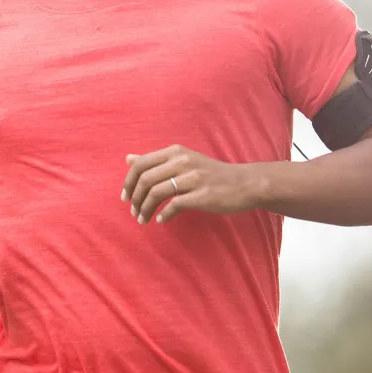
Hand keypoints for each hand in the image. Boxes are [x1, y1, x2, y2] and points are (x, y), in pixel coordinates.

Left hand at [121, 145, 263, 224]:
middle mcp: (182, 161)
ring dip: (145, 209)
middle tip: (133, 212)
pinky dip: (163, 215)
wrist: (245, 183)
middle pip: (146, 179)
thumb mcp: (183, 160)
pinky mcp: (202, 195)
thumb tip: (128, 158)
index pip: (140, 164)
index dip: (128, 182)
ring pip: (157, 193)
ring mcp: (193, 178)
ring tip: (143, 219)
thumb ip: (156, 161)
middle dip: (135, 199)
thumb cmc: (211, 173)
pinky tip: (162, 220)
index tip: (125, 197)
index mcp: (175, 152)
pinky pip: (174, 205)